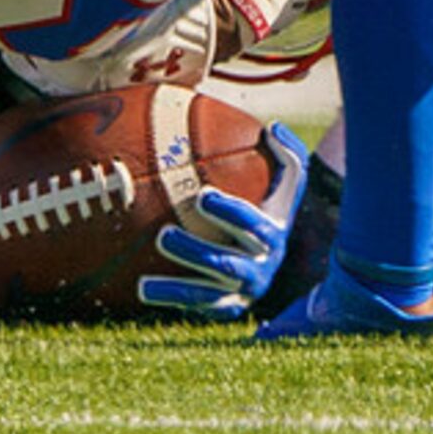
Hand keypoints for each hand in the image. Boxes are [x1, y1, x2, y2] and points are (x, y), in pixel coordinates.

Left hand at [136, 122, 308, 319]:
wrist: (273, 255)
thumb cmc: (272, 206)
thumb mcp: (287, 184)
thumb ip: (289, 154)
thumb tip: (272, 126)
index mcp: (273, 234)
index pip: (251, 224)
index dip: (228, 211)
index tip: (201, 195)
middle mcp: (261, 268)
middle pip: (224, 263)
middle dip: (194, 251)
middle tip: (163, 235)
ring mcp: (243, 291)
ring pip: (206, 294)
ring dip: (176, 289)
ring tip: (144, 284)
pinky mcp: (227, 308)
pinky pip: (198, 307)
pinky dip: (173, 302)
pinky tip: (143, 291)